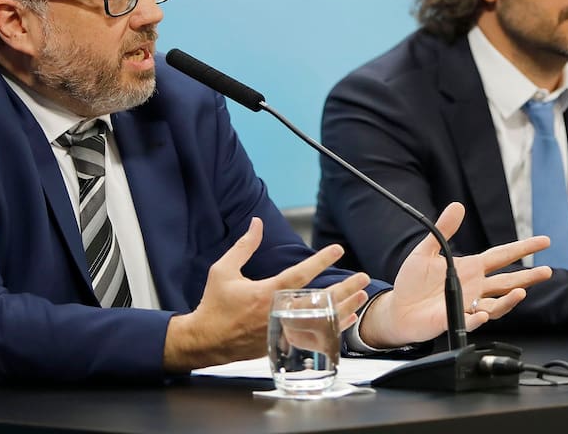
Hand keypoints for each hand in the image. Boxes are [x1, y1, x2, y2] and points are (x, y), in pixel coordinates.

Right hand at [162, 218, 370, 371]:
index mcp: (266, 293)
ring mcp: (282, 331)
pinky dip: (331, 328)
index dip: (320, 261)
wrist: (204, 341)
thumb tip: (257, 223)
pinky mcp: (282, 344)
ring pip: (320, 320)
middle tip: (362, 277)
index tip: (337, 249)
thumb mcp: (223, 270)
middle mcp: (278, 313)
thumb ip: (243, 247)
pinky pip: (313, 336)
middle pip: (319, 301)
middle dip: (344, 288)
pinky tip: (346, 319)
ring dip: (344, 307)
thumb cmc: (213, 304)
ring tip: (362, 295)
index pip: (300, 274)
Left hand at [358, 202, 551, 347]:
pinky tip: (484, 312)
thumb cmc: (412, 282)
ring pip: (496, 303)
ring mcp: (467, 304)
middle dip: (529, 277)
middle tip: (547, 271)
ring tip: (521, 292)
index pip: (502, 256)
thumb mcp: (426, 251)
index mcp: (470, 268)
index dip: (523, 248)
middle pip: (508, 282)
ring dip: (509, 300)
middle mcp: (474, 286)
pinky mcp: (454, 318)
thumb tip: (457, 206)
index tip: (544, 242)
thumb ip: (443, 230)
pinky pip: (471, 320)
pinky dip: (479, 317)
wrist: (397, 308)